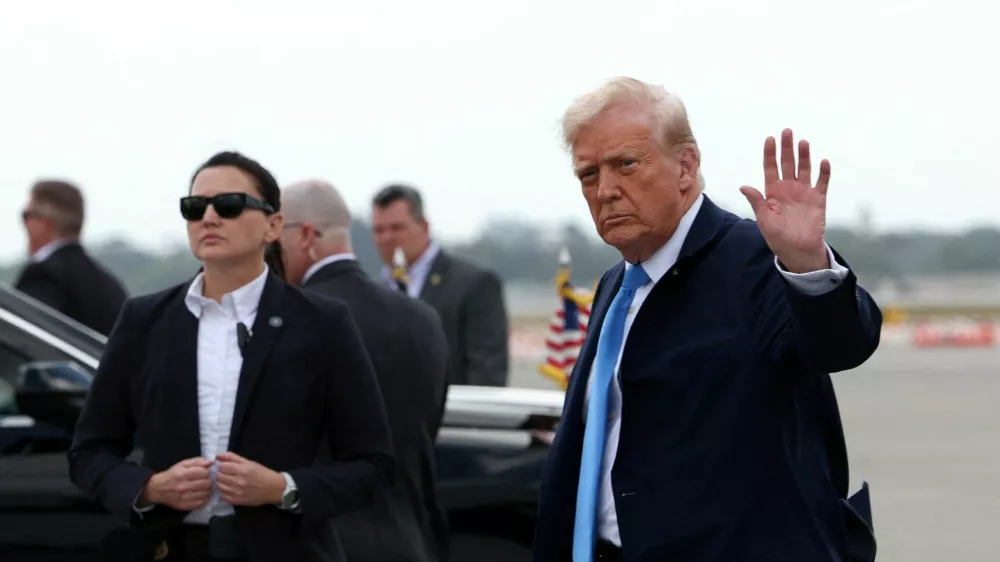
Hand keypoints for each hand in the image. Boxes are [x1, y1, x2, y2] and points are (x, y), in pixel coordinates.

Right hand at [142, 457, 213, 510]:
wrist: (158, 489)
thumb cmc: (172, 475)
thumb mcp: (182, 464)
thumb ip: (197, 462)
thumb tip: (211, 462)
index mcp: (182, 474)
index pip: (204, 473)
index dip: (208, 471)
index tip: (206, 472)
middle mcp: (183, 487)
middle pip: (207, 484)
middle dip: (209, 480)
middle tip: (206, 480)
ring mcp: (184, 498)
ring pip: (206, 493)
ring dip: (208, 490)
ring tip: (203, 487)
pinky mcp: (185, 506)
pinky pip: (202, 503)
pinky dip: (204, 498)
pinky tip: (200, 494)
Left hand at [215, 452, 284, 506]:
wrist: (273, 488)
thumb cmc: (262, 473)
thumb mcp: (249, 462)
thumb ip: (232, 457)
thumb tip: (217, 456)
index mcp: (242, 470)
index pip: (222, 467)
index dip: (222, 465)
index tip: (226, 466)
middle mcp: (238, 482)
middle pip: (219, 476)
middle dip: (221, 474)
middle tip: (227, 474)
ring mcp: (237, 492)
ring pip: (219, 486)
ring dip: (222, 483)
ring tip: (229, 481)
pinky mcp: (237, 501)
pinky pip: (222, 496)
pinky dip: (224, 491)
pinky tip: (231, 488)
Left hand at [740, 128, 830, 272]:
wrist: (798, 251)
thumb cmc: (778, 237)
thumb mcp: (765, 220)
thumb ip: (757, 202)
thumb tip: (743, 186)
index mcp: (773, 192)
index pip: (770, 168)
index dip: (770, 154)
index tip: (770, 139)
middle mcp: (788, 188)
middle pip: (787, 163)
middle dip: (787, 148)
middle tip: (787, 131)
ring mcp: (804, 192)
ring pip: (804, 169)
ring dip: (804, 156)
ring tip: (803, 142)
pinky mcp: (818, 199)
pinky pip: (822, 182)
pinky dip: (823, 172)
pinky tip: (823, 162)